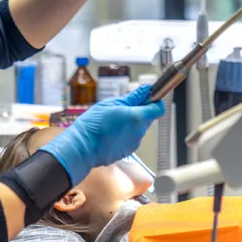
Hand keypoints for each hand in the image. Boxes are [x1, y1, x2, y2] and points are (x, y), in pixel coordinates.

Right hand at [39, 85, 165, 184]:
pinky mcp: (127, 151)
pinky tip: (111, 132)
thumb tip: (145, 90)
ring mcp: (134, 143)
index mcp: (137, 118)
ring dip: (130, 123)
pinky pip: (131, 139)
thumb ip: (132, 97)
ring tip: (113, 121)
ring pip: (138, 129)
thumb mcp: (111, 103)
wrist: (83, 147)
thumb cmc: (93, 125)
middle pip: (148, 118)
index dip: (154, 101)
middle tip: (122, 108)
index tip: (146, 98)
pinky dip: (124, 134)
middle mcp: (139, 132)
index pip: (158, 108)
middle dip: (138, 111)